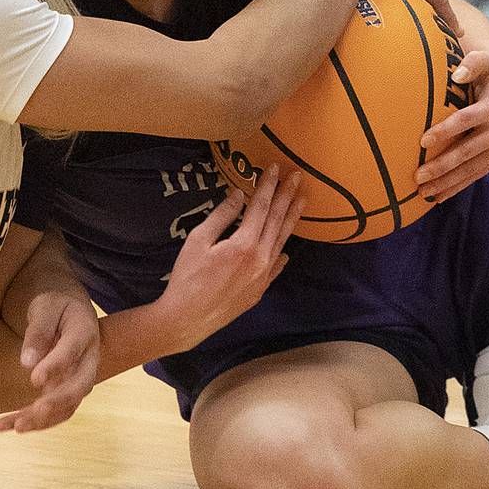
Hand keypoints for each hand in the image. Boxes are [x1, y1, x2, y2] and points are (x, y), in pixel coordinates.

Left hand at [0, 278, 99, 432]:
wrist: (69, 311)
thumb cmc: (56, 306)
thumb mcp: (45, 307)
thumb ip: (38, 331)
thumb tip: (27, 363)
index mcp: (85, 331)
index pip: (72, 351)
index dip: (55, 366)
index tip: (34, 379)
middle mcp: (88, 359)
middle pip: (80, 386)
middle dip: (58, 402)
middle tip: (35, 411)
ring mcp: (79, 378)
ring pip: (68, 406)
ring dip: (43, 420)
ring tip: (14, 426)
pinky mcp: (65, 390)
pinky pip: (54, 411)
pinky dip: (32, 421)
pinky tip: (4, 426)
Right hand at [157, 165, 303, 350]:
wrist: (187, 319)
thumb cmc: (187, 278)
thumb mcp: (198, 240)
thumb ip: (222, 216)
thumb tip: (239, 194)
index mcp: (244, 244)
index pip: (261, 207)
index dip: (268, 186)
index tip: (276, 168)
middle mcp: (260, 259)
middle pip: (277, 221)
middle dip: (287, 196)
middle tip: (298, 177)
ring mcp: (263, 276)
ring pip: (281, 241)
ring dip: (291, 219)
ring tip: (302, 202)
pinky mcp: (259, 290)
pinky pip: (275, 267)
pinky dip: (281, 253)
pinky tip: (286, 249)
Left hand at [415, 48, 488, 202]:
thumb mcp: (485, 60)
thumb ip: (472, 63)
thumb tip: (457, 74)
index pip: (466, 119)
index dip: (445, 131)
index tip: (422, 141)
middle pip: (467, 151)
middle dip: (442, 166)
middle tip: (417, 176)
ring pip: (471, 169)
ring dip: (446, 182)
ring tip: (422, 192)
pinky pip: (476, 175)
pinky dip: (457, 186)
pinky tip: (438, 196)